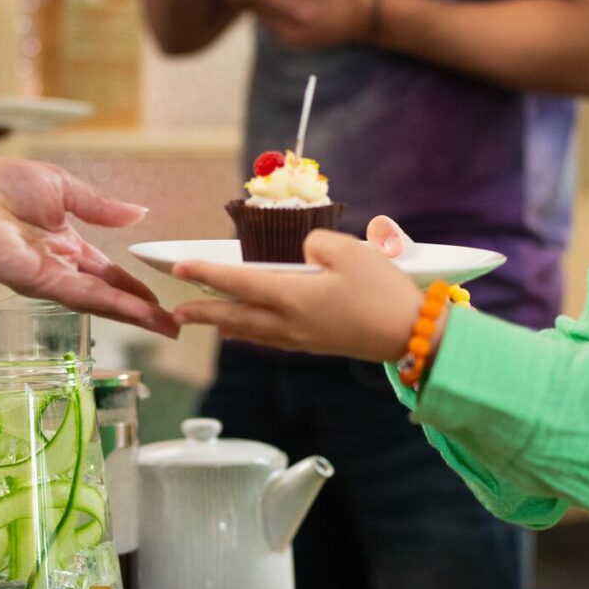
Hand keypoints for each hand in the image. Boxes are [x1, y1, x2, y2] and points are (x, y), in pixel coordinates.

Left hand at [0, 151, 177, 334]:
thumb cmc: (0, 183)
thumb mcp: (63, 189)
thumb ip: (101, 207)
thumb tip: (137, 213)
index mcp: (64, 242)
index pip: (105, 271)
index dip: (132, 286)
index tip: (157, 299)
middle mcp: (59, 265)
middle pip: (107, 293)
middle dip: (140, 310)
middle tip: (172, 324)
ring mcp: (49, 277)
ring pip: (100, 300)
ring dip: (133, 314)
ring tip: (165, 325)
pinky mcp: (39, 282)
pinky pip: (82, 294)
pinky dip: (112, 304)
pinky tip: (137, 311)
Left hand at [171, 218, 424, 360]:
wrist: (412, 336)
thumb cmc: (383, 293)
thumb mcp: (351, 252)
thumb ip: (317, 244)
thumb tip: (302, 253)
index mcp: (292, 297)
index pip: (239, 282)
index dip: (206, 273)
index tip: (179, 268)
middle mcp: (290, 322)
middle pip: (236, 316)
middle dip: (204, 313)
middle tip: (176, 315)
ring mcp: (302, 337)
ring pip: (252, 330)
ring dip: (225, 323)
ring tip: (206, 320)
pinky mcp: (316, 343)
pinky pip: (270, 338)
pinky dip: (250, 332)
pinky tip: (250, 330)